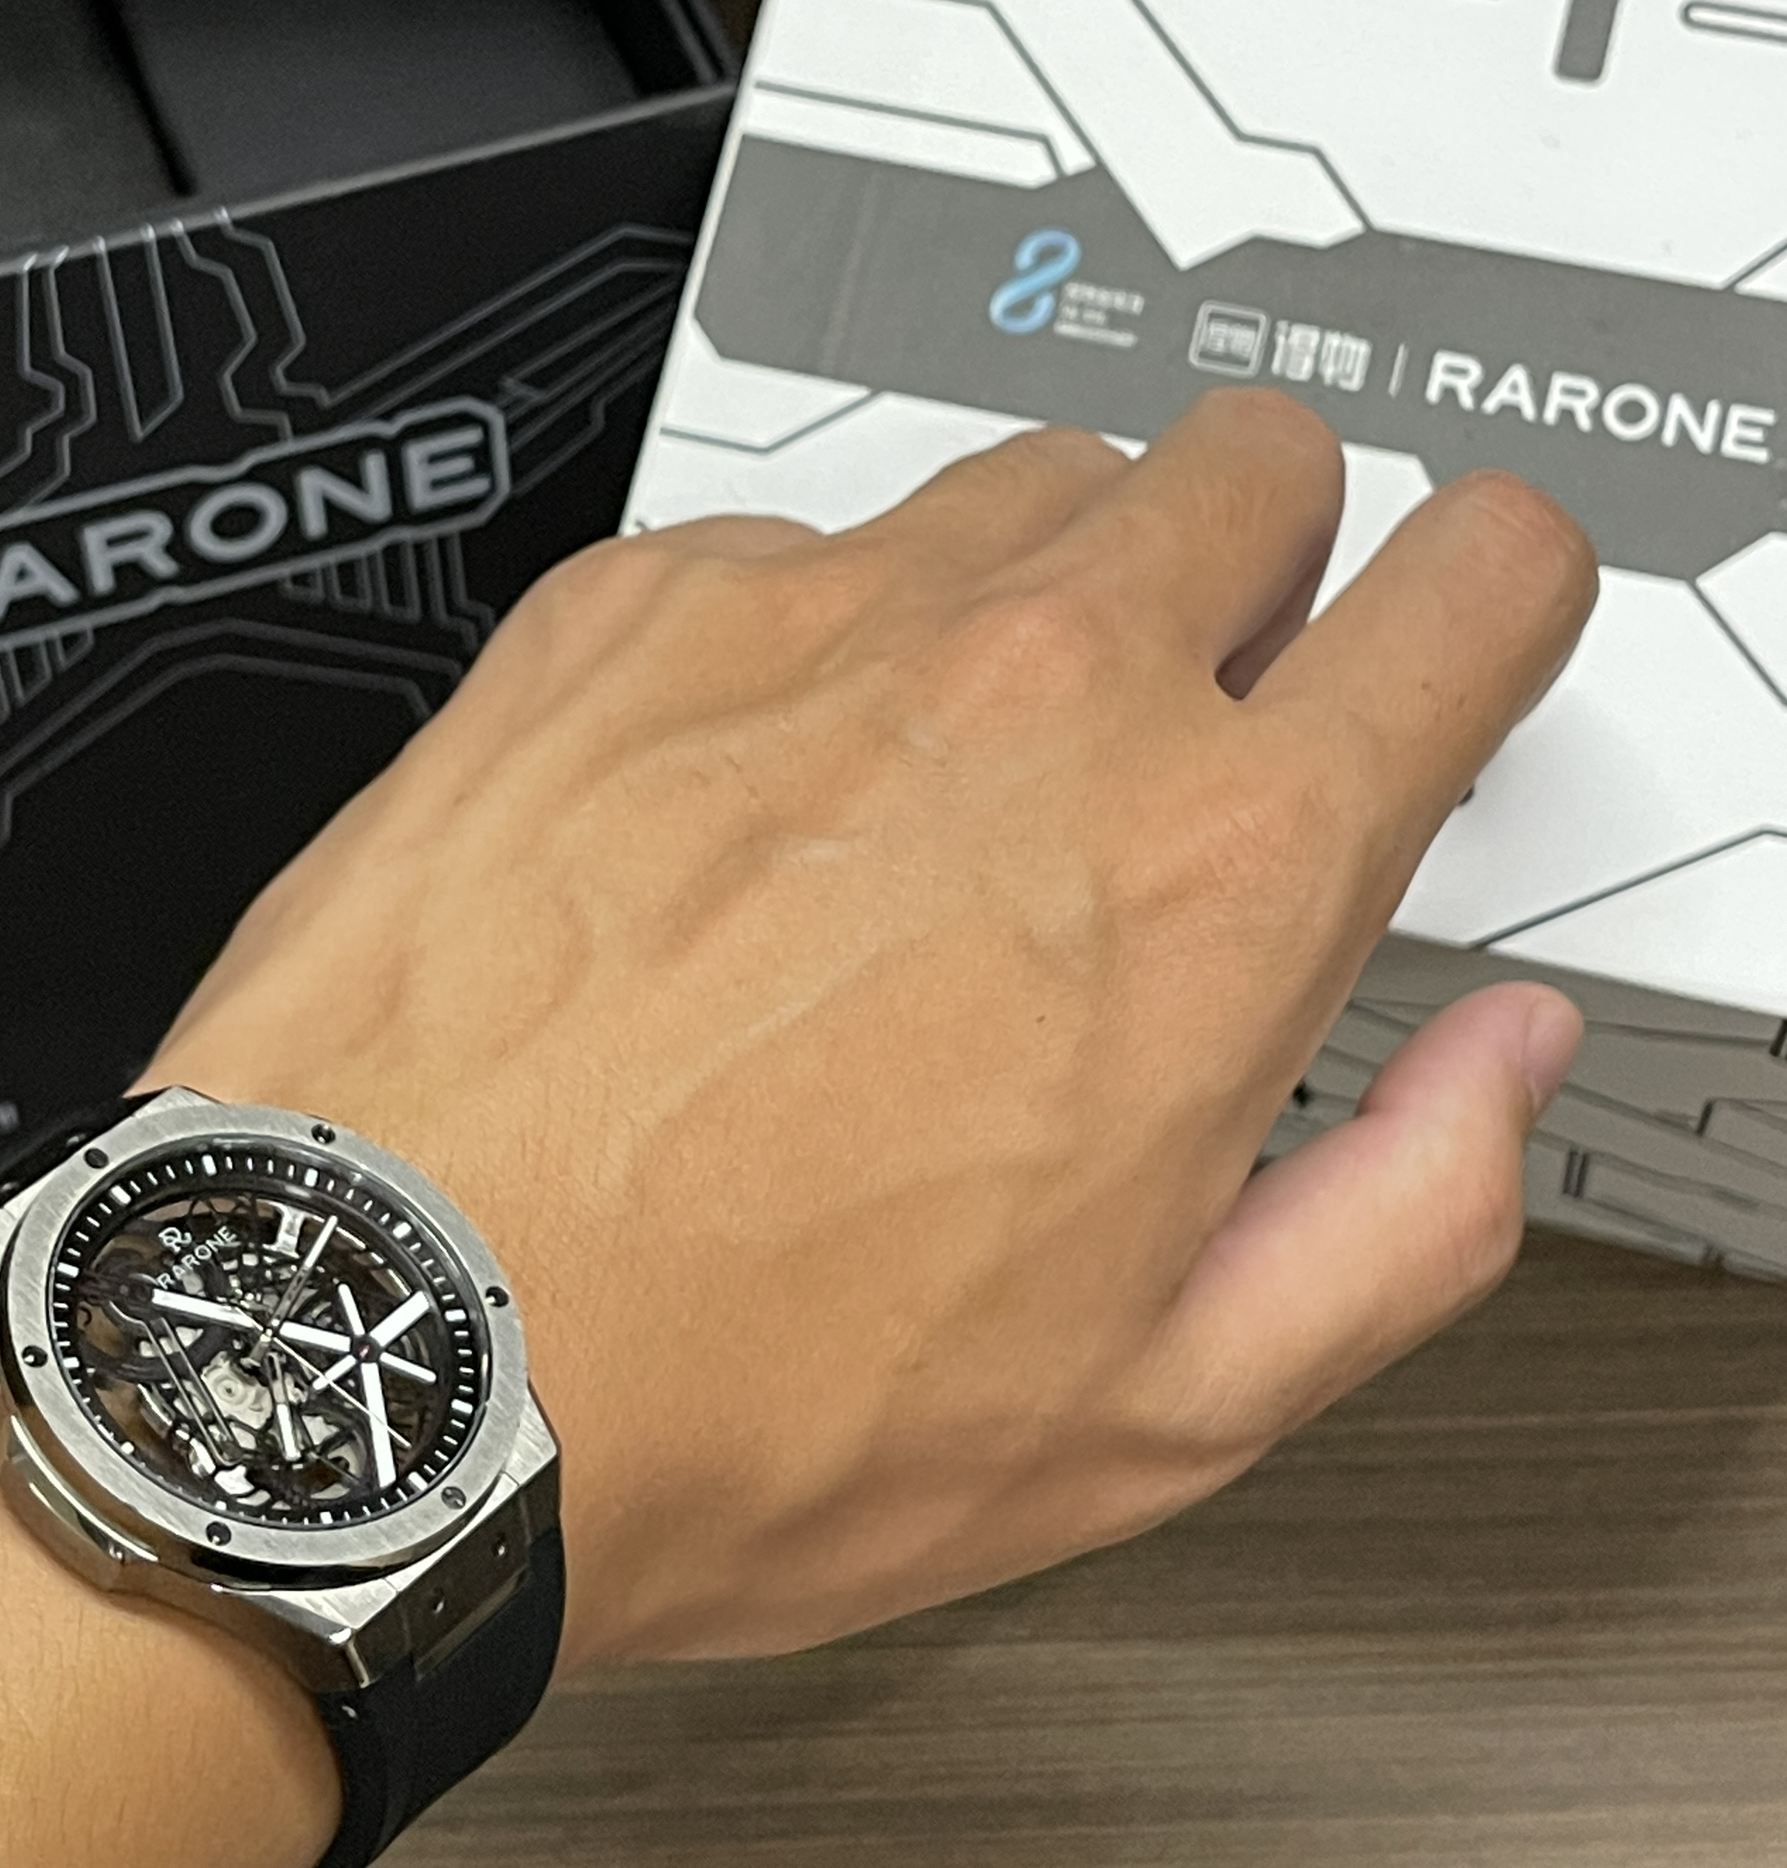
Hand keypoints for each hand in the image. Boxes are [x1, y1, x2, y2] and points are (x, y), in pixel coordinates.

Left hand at [143, 392, 1595, 1669]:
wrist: (376, 1340)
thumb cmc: (733, 1389)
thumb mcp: (1156, 1406)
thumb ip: (1403, 1212)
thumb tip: (1488, 1067)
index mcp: (1215, 867)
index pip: (1481, 579)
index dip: (1492, 598)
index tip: (1447, 640)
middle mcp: (1038, 686)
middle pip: (1259, 461)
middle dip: (1263, 567)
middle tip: (1186, 719)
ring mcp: (825, 613)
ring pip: (1036, 475)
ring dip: (1041, 590)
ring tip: (944, 783)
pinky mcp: (637, 602)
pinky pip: (796, 539)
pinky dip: (809, 638)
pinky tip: (738, 810)